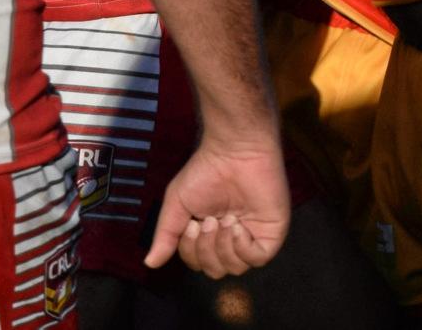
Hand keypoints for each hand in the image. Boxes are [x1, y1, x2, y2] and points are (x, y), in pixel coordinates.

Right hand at [145, 138, 290, 277]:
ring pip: (236, 268)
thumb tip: (150, 263)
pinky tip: (237, 226)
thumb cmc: (206, 171)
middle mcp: (232, 239)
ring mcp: (253, 237)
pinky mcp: (272, 233)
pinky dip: (242, 247)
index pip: (199, 263)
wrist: (234, 150)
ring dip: (223, 246)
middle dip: (206, 249)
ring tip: (225, 219)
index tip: (192, 224)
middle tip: (208, 221)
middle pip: (216, 270)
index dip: (192, 251)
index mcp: (212, 234)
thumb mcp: (177, 203)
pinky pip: (258, 259)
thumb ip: (166, 235)